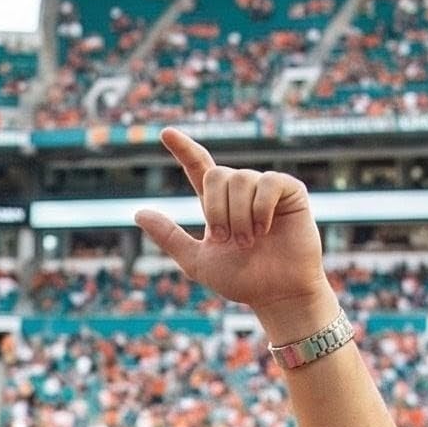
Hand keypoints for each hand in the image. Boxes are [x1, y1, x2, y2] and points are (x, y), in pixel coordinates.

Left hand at [134, 128, 331, 337]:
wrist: (276, 293)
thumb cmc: (241, 280)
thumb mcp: (197, 260)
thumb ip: (169, 236)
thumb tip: (138, 213)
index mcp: (217, 204)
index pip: (198, 167)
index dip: (183, 149)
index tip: (165, 133)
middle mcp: (240, 191)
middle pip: (216, 174)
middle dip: (217, 210)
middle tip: (229, 240)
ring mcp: (265, 189)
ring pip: (240, 179)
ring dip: (239, 216)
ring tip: (249, 240)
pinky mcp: (290, 190)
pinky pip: (267, 182)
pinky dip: (261, 209)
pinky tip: (266, 228)